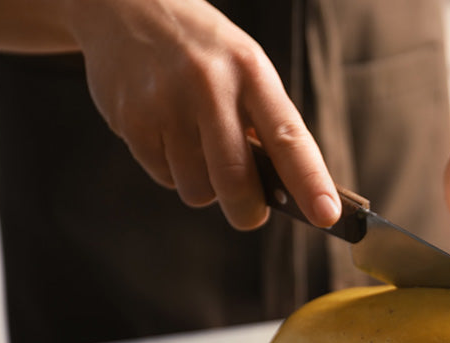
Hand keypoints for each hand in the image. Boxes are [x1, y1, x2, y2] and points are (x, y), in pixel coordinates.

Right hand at [69, 0, 339, 229]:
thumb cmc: (201, 51)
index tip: (327, 215)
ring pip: (197, 189)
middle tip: (251, 213)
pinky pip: (164, 177)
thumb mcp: (243, 68)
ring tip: (198, 149)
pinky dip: (172, 170)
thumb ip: (264, 121)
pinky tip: (168, 135)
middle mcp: (209, 85)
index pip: (287, 137)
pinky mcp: (131, 120)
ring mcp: (165, 103)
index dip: (310, 181)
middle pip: (236, 180)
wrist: (123, 7)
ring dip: (204, 186)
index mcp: (251, 71)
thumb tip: (282, 192)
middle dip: (247, 211)